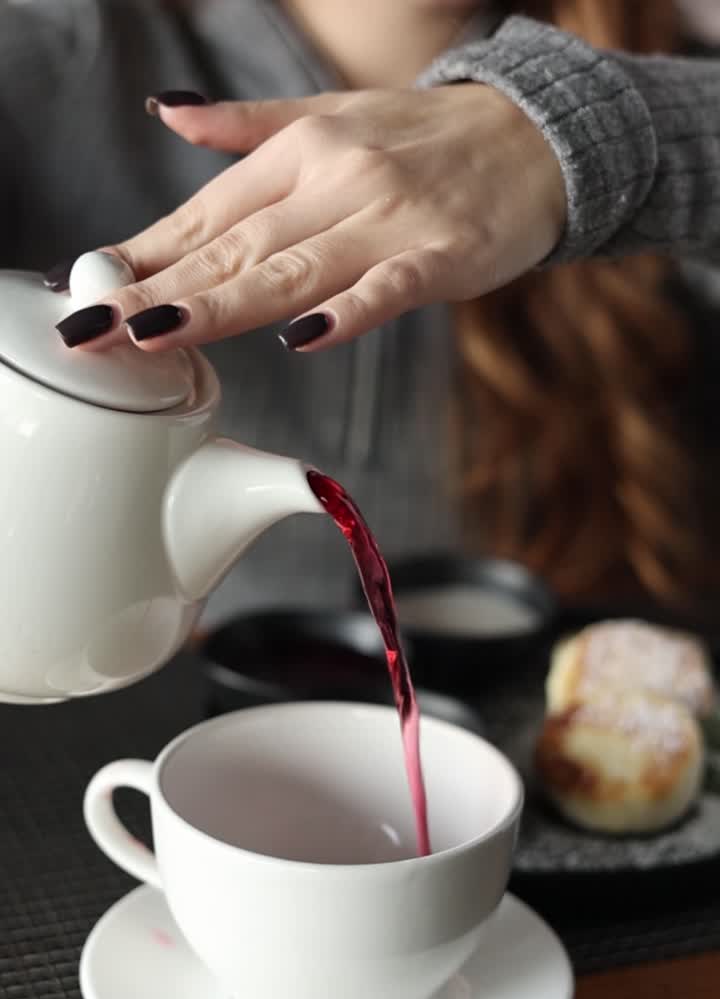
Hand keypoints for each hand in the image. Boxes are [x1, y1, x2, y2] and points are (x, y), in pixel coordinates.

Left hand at [56, 85, 565, 351]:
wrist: (534, 135)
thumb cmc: (426, 140)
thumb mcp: (329, 118)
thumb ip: (248, 132)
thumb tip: (171, 115)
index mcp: (300, 152)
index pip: (208, 212)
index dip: (146, 253)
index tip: (93, 289)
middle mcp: (335, 179)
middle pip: (234, 245)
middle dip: (160, 289)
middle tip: (99, 326)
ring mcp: (388, 219)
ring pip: (293, 269)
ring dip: (223, 304)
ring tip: (160, 333)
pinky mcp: (440, 255)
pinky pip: (387, 287)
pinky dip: (347, 312)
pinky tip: (303, 338)